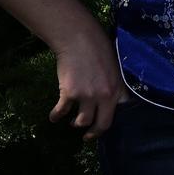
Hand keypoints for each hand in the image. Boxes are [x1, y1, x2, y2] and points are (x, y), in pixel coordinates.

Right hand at [48, 20, 128, 139]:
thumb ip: (114, 84)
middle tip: (88, 136)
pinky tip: (54, 117)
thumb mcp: (115, 67)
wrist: (79, 38)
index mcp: (118, 89)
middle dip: (94, 133)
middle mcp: (104, 96)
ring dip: (76, 124)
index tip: (106, 125)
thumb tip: (114, 99)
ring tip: (73, 122)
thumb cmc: (99, 48)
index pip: (119, 114)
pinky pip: (61, 111)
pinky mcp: (69, 94)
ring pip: (81, 122)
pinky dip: (56, 116)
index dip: (113, 121)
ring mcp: (86, 96)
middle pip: (101, 125)